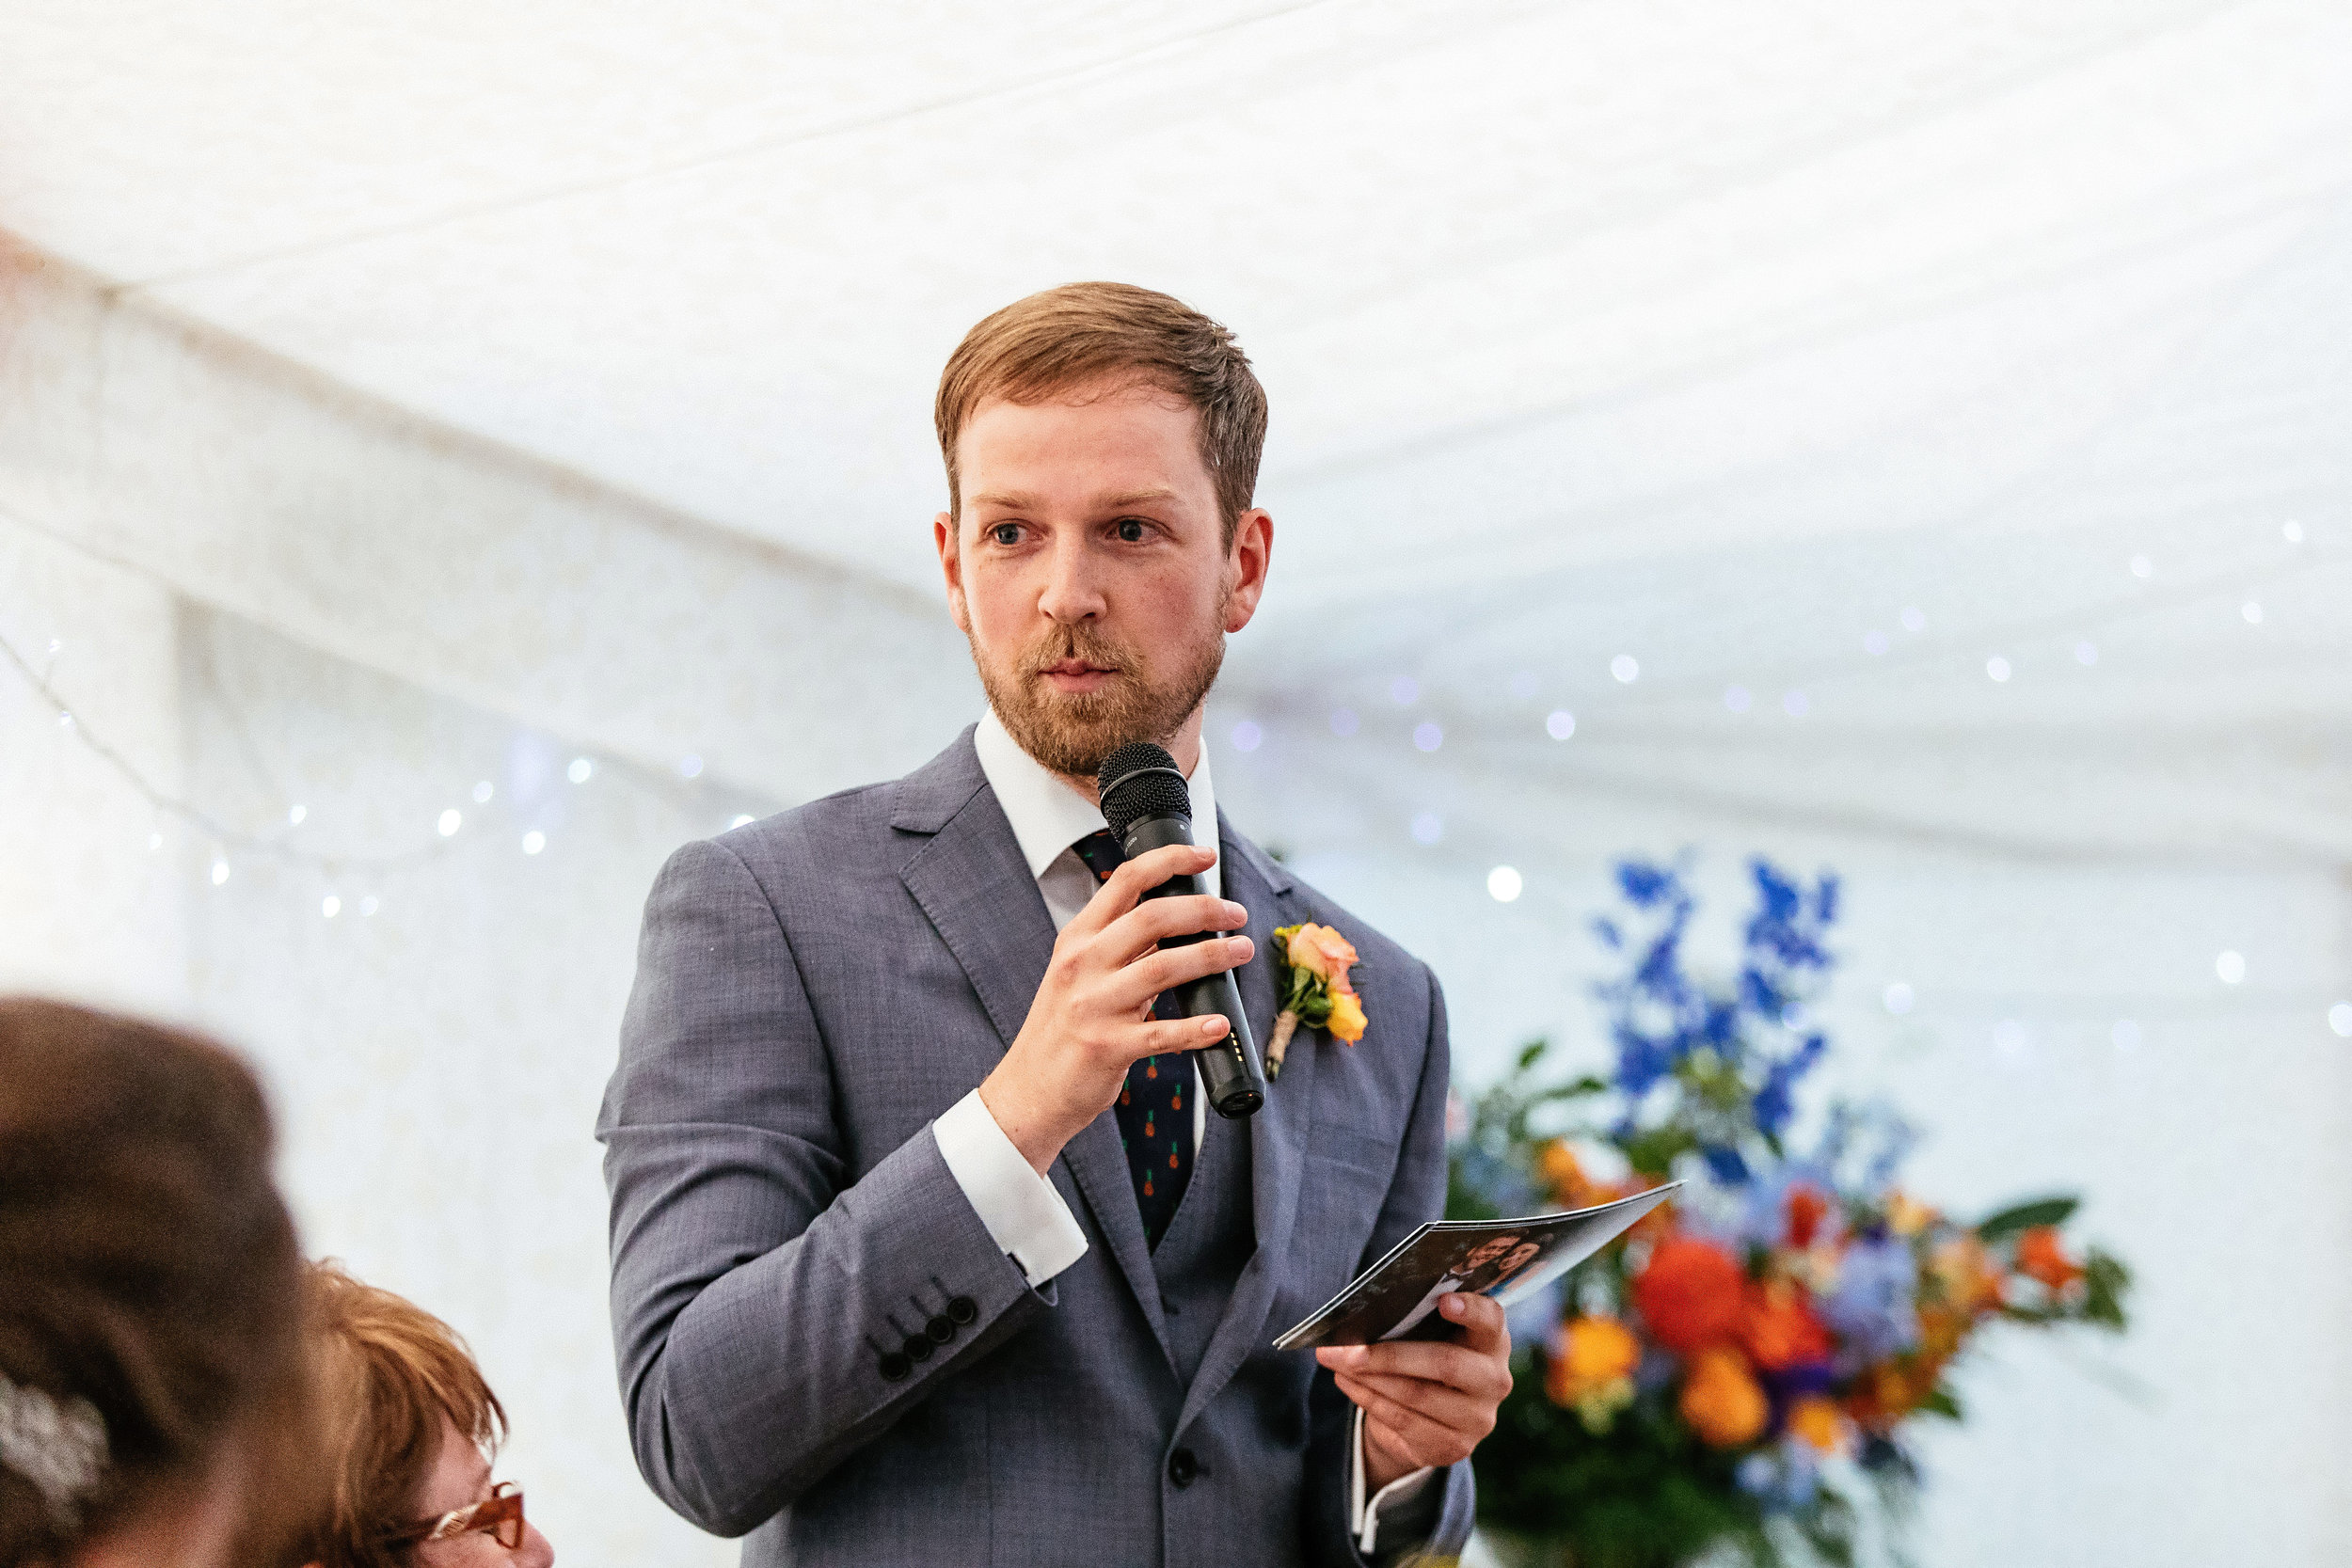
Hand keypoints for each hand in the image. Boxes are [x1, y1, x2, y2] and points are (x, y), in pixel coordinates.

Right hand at [979, 842, 1252, 1173]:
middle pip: (1153, 918)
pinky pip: (1161, 1034)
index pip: (1125, 881)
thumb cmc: (1062, 1029)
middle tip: (1238, 914)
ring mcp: (1093, 1006)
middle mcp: (1082, 965)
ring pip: (1163, 969)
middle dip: (1205, 910)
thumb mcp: (1079, 974)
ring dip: (1212, 957)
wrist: (1028, 1089)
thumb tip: (1178, 920)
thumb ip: (1121, 947)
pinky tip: (1220, 1022)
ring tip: (1242, 951)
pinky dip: (1196, 1028)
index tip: (1205, 856)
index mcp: (1077, 938)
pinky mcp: (1107, 1047)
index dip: (1169, 860)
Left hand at [1316, 1292, 1512, 1490]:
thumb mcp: (1429, 1337)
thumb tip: (1361, 1314)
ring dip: (1368, 1377)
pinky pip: (1403, 1420)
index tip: (1443, 1301)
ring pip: (1417, 1394)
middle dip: (1389, 1355)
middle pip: (1445, 1363)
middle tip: (1346, 1348)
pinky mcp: (1454, 1446)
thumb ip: (1414, 1322)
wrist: (1430, 1421)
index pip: (1491, 1320)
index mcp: (1492, 1341)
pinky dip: (1368, 1398)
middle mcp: (1494, 1380)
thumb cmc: (1426, 1359)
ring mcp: (1478, 1419)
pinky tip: (1347, 1382)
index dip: (1471, 1310)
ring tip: (1336, 1361)